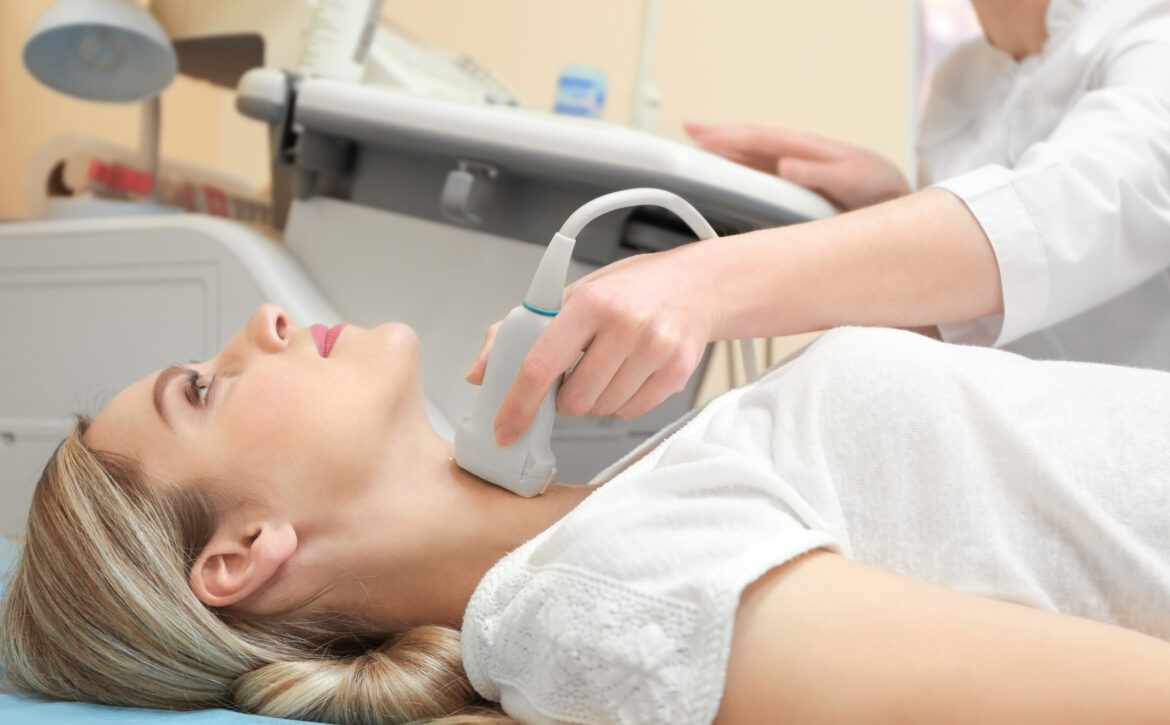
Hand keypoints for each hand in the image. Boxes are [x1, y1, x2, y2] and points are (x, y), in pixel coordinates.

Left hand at [466, 245, 717, 446]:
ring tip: (609, 366)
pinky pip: (631, 412)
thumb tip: (479, 373)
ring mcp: (655, 349)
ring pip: (601, 409)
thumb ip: (519, 332)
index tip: (505, 428)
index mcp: (590, 302)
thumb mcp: (573, 295)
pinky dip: (622, 402)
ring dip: (595, 399)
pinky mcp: (677, 372)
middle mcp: (625, 324)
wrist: (697, 285)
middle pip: (573, 399)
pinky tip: (630, 372)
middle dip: (565, 397)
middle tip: (577, 372)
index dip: (518, 404)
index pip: (541, 366)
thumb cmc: (630, 290)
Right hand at [685, 122, 910, 211]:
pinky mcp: (797, 188)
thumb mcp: (853, 181)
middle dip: (718, 134)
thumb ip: (819, 173)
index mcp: (806, 149)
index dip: (727, 135)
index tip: (699, 134)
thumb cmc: (881, 189)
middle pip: (749, 142)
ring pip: (752, 157)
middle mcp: (796, 156)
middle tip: (686, 129)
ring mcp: (795, 170)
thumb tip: (783, 164)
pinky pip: (761, 175)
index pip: (758, 138)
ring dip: (725, 151)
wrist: (898, 202)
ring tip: (697, 149)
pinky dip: (739, 171)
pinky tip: (727, 175)